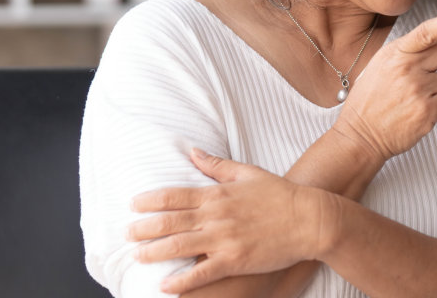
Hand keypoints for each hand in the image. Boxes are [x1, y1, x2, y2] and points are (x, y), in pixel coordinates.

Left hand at [128, 149, 339, 294]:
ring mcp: (224, 239)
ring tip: (137, 256)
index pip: (174, 196)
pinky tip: (166, 286)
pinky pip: (201, 273)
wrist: (309, 219)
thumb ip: (216, 165)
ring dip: (154, 253)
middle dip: (144, 228)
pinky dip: (181, 281)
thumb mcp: (247, 173)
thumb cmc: (280, 194)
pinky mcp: (235, 260)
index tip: (133, 205)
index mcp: (217, 194)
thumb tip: (191, 151)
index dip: (150, 201)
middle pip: (170, 222)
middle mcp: (215, 216)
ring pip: (179, 247)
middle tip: (126, 233)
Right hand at [332, 10, 436, 161]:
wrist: (361, 134)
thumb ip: (406, 52)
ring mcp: (418, 90)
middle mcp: (407, 69)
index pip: (425, 33)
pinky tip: (436, 106)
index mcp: (395, 54)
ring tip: (433, 92)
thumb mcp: (380, 66)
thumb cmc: (370, 101)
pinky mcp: (427, 112)